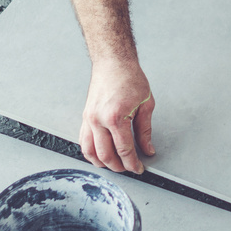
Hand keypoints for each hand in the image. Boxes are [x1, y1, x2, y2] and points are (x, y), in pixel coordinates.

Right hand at [80, 58, 154, 173]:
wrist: (113, 62)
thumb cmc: (130, 78)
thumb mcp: (145, 104)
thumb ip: (145, 131)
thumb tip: (147, 149)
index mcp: (116, 117)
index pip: (124, 150)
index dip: (132, 163)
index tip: (139, 168)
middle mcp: (98, 120)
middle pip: (106, 155)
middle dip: (119, 167)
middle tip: (129, 168)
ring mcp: (89, 119)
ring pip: (90, 152)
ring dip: (102, 163)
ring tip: (115, 165)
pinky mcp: (85, 117)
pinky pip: (83, 141)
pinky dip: (91, 152)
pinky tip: (100, 155)